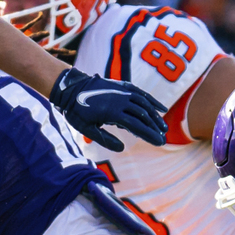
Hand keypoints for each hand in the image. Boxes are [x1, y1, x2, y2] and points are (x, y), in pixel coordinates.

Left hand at [48, 67, 167, 151]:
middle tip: (163, 140)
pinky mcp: (123, 86)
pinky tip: (161, 108)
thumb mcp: (86, 128)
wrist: (71, 88)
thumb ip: (104, 139)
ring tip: (163, 128)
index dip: (149, 134)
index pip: (136, 125)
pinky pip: (141, 93)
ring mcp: (123, 91)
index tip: (159, 142)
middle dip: (154, 128)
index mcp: (112, 112)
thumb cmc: (76, 111)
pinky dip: (152, 100)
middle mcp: (121, 100)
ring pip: (145, 104)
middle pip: (143, 115)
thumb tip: (122, 148)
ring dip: (155, 116)